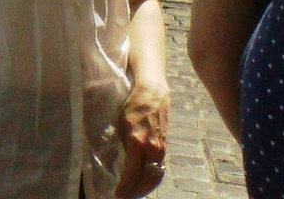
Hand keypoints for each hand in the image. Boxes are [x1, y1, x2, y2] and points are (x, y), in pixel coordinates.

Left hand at [114, 78, 168, 198]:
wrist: (152, 95)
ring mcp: (160, 149)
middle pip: (147, 179)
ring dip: (146, 188)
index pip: (132, 172)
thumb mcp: (120, 124)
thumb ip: (122, 144)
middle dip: (137, 191)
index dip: (126, 187)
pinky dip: (153, 178)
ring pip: (156, 176)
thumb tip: (119, 161)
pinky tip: (144, 182)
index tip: (119, 195)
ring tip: (134, 193)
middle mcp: (151, 149)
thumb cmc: (131, 107)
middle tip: (126, 198)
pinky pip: (160, 168)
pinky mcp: (165, 147)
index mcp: (137, 142)